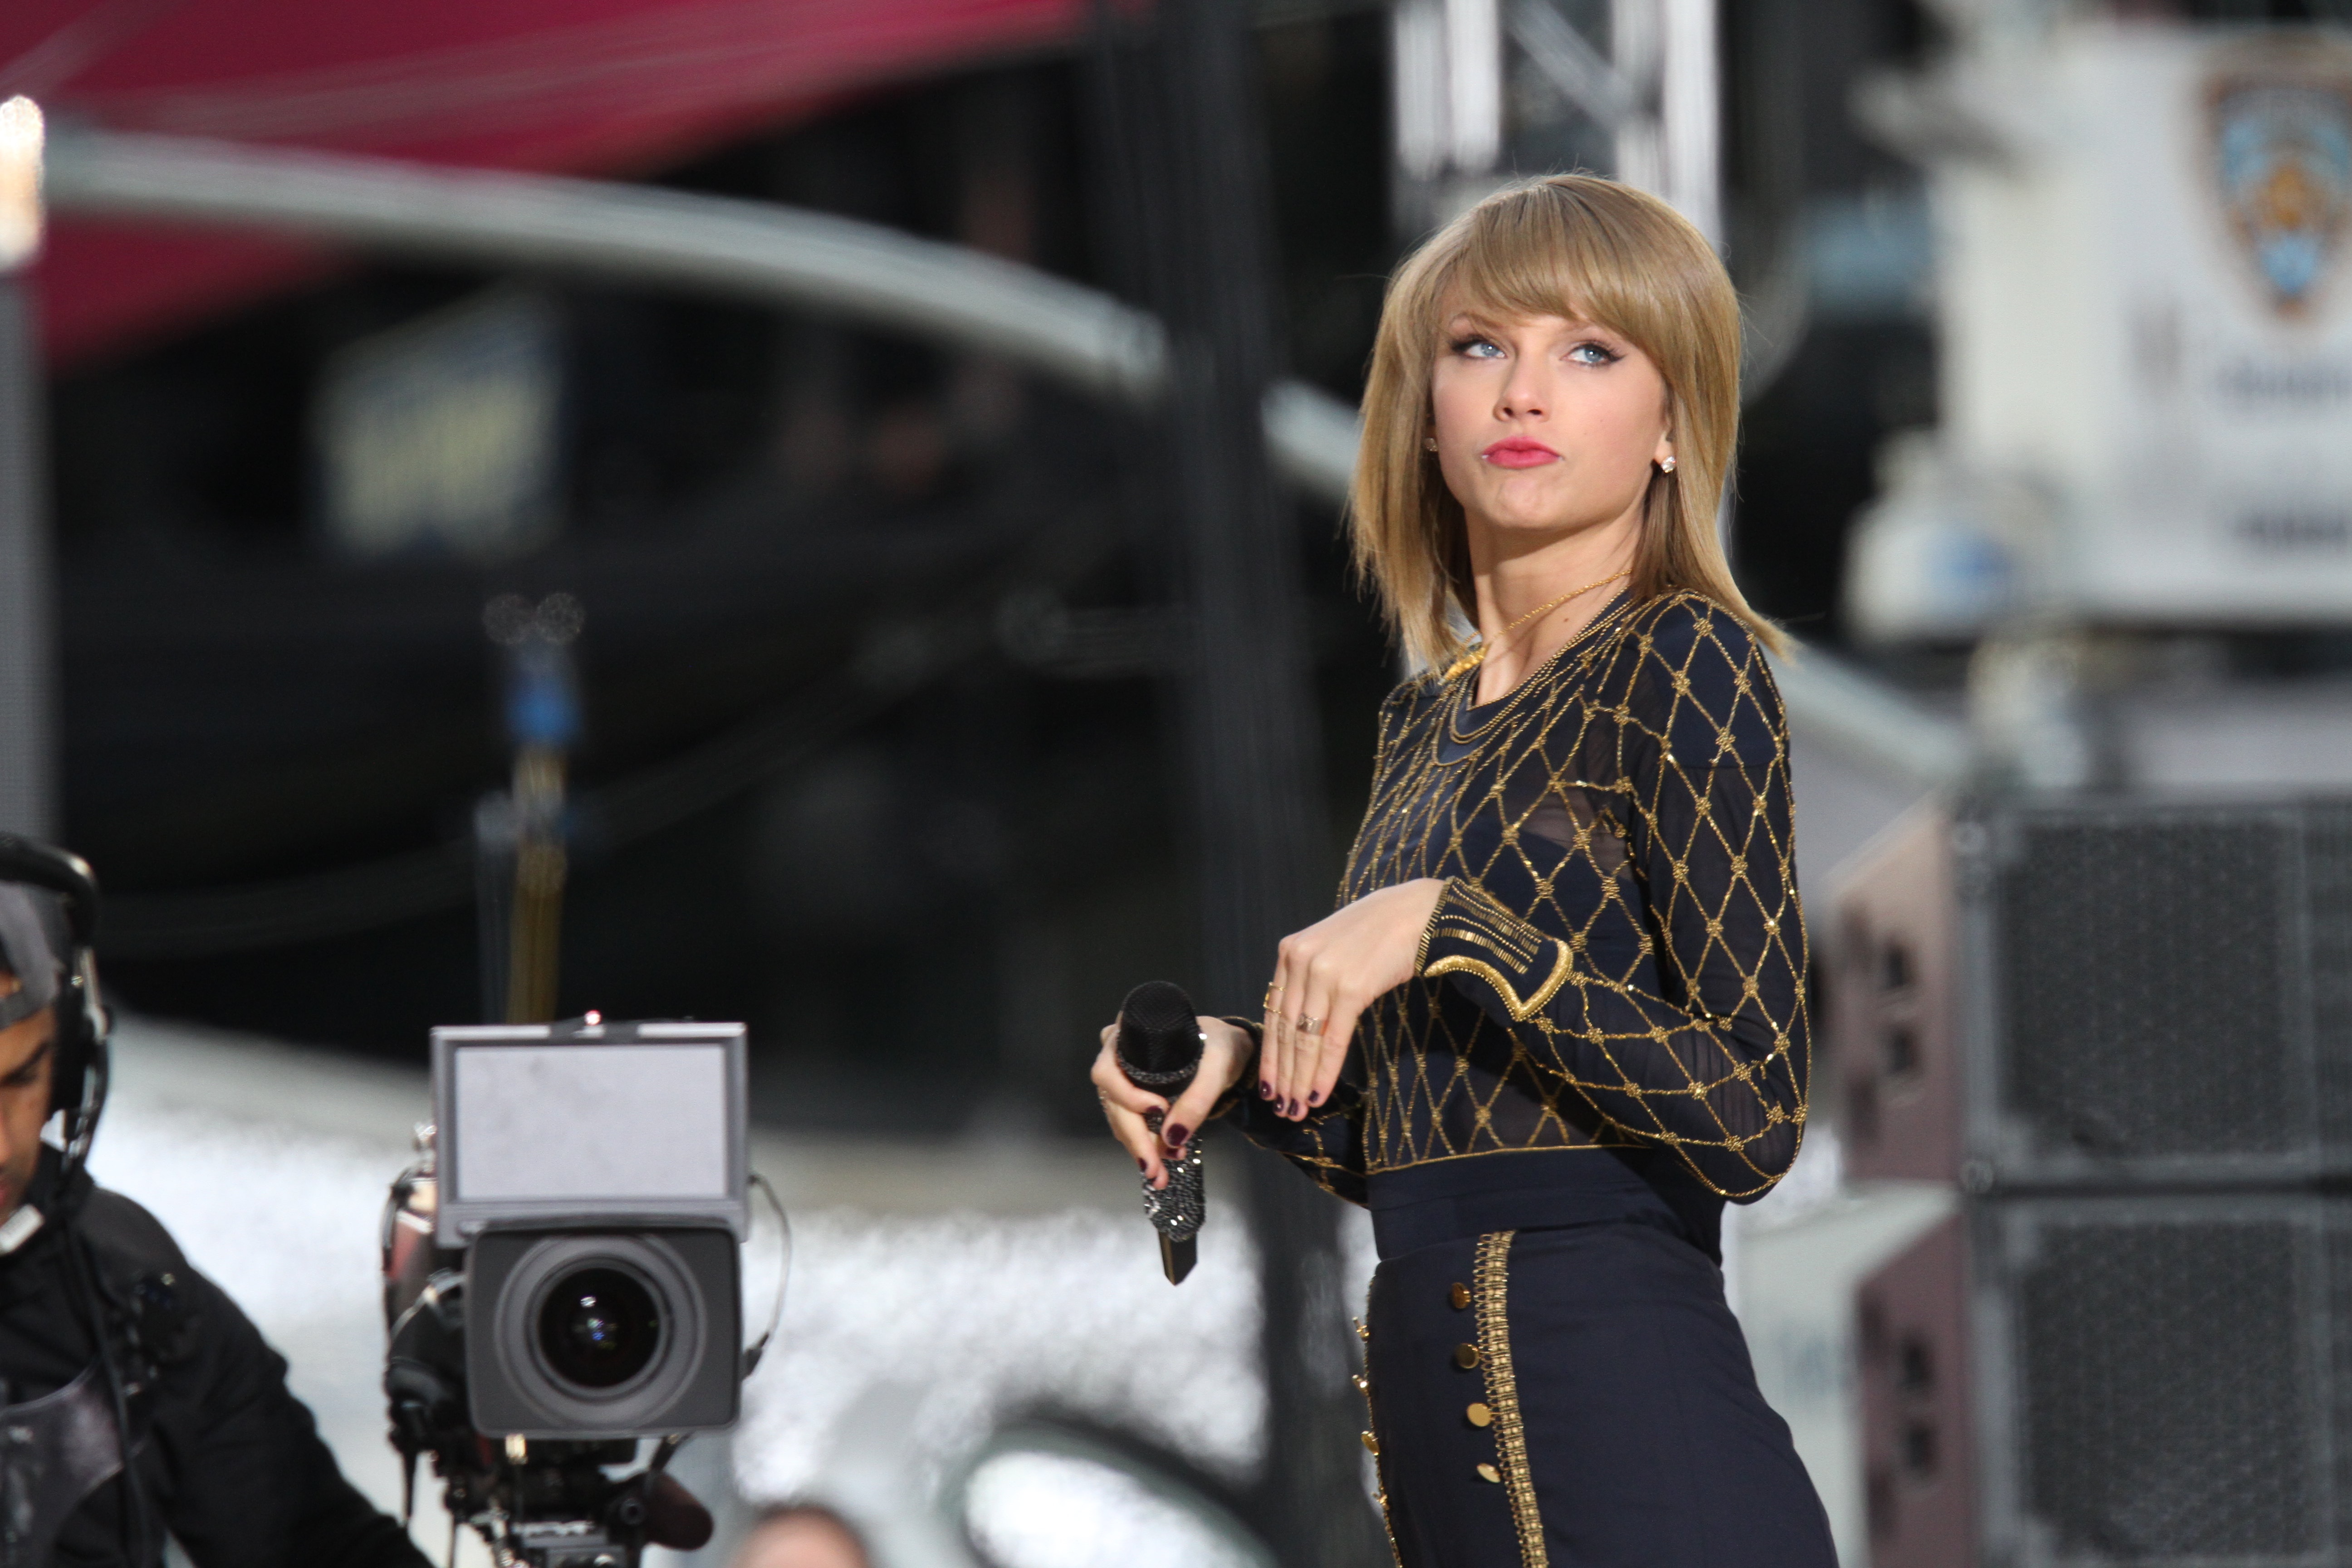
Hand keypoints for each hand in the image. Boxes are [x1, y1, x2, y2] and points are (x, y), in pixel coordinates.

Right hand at [1092, 1016, 1254, 1188]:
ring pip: (1121, 1118)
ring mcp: (1123, 1080)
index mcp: (1128, 1037)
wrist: (1226, 1051)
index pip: (1108, 1072)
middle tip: (1153, 1170)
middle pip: (1113, 1102)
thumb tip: (1172, 1139)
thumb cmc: (1220, 1047)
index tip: (1159, 1109)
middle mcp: (1117, 1058)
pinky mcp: (1134, 1098)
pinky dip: (1148, 1143)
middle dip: (1135, 1138)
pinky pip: (1133, 1123)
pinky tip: (1168, 1154)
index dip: (1127, 1095)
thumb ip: (1197, 1100)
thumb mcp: (1217, 1067)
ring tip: (1163, 1171)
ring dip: (1141, 1146)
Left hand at [1262, 878, 1446, 1119]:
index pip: (1273, 1014)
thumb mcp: (1331, 949)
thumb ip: (1311, 979)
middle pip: (1285, 1030)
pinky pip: (1332, 1039)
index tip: (1267, 1086)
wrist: (1416, 912)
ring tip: (1297, 1108)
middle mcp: (1300, 961)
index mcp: (1290, 952)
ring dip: (1300, 1079)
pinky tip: (1319, 1093)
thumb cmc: (1377, 933)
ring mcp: (1323, 974)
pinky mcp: (1351, 987)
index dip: (1270, 1055)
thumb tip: (1301, 1025)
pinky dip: (1325, 1071)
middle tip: (1280, 1108)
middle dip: (1282, 1075)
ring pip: (1304, 1039)